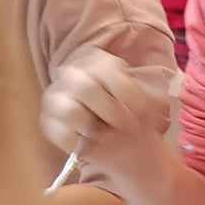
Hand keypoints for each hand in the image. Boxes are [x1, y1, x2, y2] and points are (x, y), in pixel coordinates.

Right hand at [41, 45, 171, 175]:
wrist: (121, 143)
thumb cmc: (132, 117)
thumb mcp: (143, 100)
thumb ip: (144, 95)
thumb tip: (156, 102)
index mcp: (96, 61)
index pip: (108, 70)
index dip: (130, 95)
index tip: (144, 113)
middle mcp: (71, 74)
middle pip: (87, 87)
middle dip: (114, 112)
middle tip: (126, 126)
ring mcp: (55, 98)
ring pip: (71, 111)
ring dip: (96, 128)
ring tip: (107, 133)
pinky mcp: (48, 123)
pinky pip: (64, 135)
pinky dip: (83, 143)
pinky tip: (94, 142)